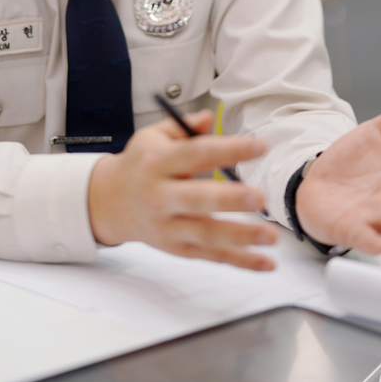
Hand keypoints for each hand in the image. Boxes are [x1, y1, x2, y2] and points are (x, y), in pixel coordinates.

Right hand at [88, 110, 276, 269]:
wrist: (109, 202)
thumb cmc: (140, 164)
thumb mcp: (153, 136)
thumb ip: (183, 127)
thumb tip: (209, 118)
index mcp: (157, 163)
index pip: (195, 153)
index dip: (228, 149)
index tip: (260, 146)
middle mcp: (161, 196)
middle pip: (197, 199)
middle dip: (229, 200)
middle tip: (260, 197)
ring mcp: (168, 226)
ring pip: (206, 234)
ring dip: (241, 237)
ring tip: (271, 236)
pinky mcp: (177, 248)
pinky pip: (212, 256)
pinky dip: (241, 261)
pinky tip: (267, 263)